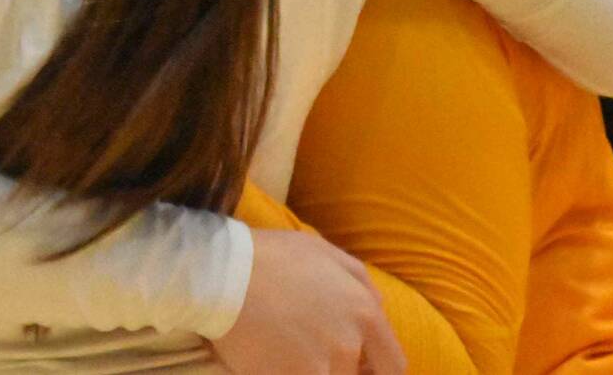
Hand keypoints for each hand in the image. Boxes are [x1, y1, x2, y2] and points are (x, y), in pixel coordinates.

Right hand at [212, 230, 404, 374]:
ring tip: (283, 352)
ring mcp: (322, 365)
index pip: (393, 365)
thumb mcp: (321, 250)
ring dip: (310, 370)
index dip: (376, 371)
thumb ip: (358, 280)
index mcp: (364, 312)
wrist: (220, 274)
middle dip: (338, 368)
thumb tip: (377, 306)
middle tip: (309, 354)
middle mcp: (351, 343)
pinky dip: (285, 372)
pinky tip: (268, 361)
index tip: (359, 368)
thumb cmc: (268, 256)